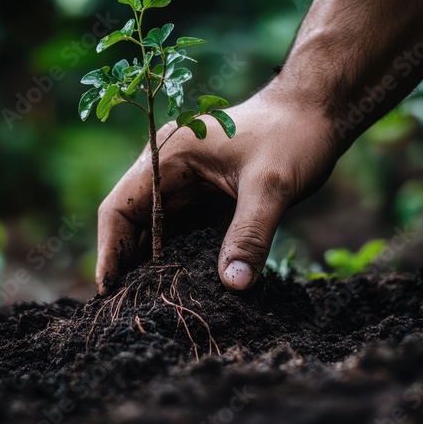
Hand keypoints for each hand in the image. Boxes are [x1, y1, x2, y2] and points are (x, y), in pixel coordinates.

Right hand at [95, 88, 338, 293]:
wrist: (314, 113)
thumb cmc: (291, 136)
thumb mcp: (272, 185)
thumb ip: (250, 234)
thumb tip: (233, 286)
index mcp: (167, 156)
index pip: (119, 208)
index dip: (109, 251)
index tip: (109, 293)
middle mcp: (167, 170)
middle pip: (133, 224)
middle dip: (129, 265)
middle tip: (131, 310)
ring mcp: (185, 183)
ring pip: (155, 231)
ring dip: (152, 265)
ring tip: (152, 305)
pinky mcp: (204, 195)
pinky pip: (180, 231)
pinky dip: (177, 257)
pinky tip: (182, 284)